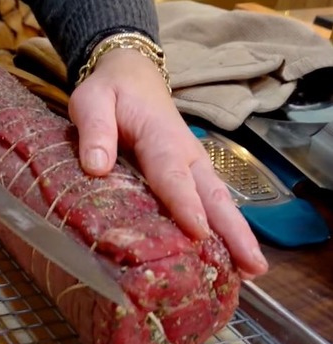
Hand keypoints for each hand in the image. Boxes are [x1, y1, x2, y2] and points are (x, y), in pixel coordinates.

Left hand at [68, 47, 268, 278]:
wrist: (130, 74)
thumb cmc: (109, 92)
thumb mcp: (90, 102)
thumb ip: (94, 132)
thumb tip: (96, 167)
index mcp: (159, 135)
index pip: (171, 173)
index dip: (185, 203)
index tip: (198, 232)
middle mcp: (185, 152)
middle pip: (211, 193)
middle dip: (231, 230)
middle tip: (250, 265)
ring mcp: (192, 163)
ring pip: (217, 199)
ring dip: (236, 234)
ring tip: (252, 269)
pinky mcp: (190, 172)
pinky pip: (208, 200)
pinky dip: (222, 227)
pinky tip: (228, 256)